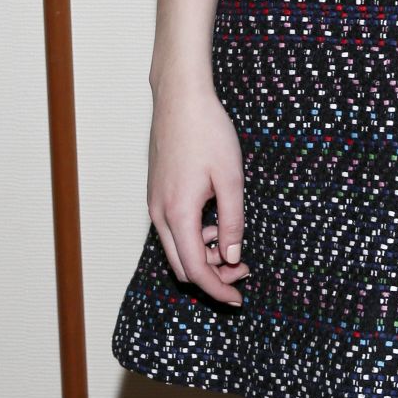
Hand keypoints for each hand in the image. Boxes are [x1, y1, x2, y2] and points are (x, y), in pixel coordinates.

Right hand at [147, 78, 250, 305]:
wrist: (181, 98)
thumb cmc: (207, 131)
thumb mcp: (230, 178)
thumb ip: (232, 221)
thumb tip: (232, 257)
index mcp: (178, 214)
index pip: (195, 270)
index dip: (218, 289)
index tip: (238, 298)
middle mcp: (159, 214)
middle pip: (182, 266)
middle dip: (212, 276)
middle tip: (242, 270)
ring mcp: (154, 204)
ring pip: (176, 249)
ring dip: (203, 255)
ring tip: (231, 242)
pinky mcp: (157, 194)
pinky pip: (172, 230)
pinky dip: (194, 237)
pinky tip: (215, 221)